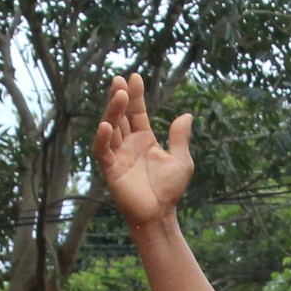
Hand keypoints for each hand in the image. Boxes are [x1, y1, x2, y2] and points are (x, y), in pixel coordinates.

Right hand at [93, 74, 194, 231]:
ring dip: (112, 112)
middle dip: (119, 97)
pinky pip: (103, 151)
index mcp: (144, 140)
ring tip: (119, 95)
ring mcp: (118, 156)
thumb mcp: (181, 160)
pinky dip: (102, 139)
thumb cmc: (169, 190)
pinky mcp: (110, 170)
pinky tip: (106, 125)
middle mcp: (128, 145)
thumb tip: (187, 115)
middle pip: (120, 116)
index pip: (137, 113)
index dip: (136, 95)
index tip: (134, 76)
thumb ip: (180, 137)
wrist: (160, 214)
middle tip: (118, 79)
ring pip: (110, 129)